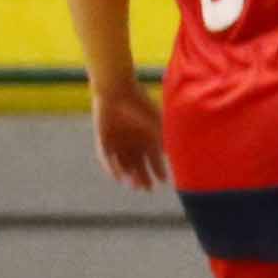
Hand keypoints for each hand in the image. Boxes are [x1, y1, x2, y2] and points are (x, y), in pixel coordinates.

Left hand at [89, 74, 164, 190]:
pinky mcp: (103, 139)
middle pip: (137, 166)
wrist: (117, 88)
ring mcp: (116, 142)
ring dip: (128, 176)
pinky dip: (112, 168)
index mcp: (145, 138)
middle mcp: (131, 143)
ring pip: (122, 165)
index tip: (164, 182)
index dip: (159, 171)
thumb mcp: (157, 122)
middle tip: (148, 189)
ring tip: (135, 186)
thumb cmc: (140, 102)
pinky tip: (119, 177)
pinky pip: (106, 158)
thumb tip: (174, 155)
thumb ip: (164, 139)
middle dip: (143, 178)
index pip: (153, 160)